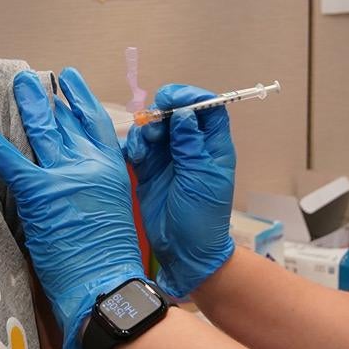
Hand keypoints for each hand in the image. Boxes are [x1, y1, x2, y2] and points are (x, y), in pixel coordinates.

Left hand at [0, 68, 144, 348]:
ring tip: (16, 84)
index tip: (69, 80)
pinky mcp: (41, 193)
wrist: (107, 282)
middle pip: (66, 121)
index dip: (80, 99)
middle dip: (48, 97)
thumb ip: (94, 188)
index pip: (95, 123)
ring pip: (43, 131)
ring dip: (28, 104)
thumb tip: (73, 176)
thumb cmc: (108, 258)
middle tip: (32, 78)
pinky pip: (11, 161)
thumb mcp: (111, 211)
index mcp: (111, 169)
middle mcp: (91, 164)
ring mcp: (66, 175)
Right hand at [125, 84, 235, 298]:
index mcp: (213, 147)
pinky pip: (141, 147)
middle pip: (177, 113)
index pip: (208, 109)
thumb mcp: (200, 179)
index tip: (173, 98)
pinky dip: (136, 146)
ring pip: (156, 128)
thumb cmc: (202, 218)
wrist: (184, 251)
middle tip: (152, 121)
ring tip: (145, 146)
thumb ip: (191, 145)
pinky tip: (135, 157)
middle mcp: (192, 147)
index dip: (192, 98)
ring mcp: (169, 157)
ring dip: (147, 130)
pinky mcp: (150, 169)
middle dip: (163, 112)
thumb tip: (185, 113)